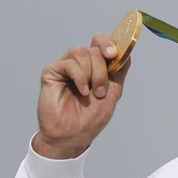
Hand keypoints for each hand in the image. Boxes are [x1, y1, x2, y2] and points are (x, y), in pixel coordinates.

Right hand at [33, 33, 129, 158]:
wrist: (73, 135)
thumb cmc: (91, 116)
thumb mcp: (113, 91)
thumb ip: (119, 70)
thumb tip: (126, 51)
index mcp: (94, 65)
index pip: (100, 41)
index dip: (108, 42)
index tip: (114, 54)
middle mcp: (80, 62)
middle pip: (94, 48)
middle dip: (102, 70)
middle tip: (101, 91)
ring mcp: (65, 66)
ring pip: (82, 52)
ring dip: (92, 74)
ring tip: (91, 93)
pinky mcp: (51, 72)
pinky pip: (69, 63)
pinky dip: (79, 77)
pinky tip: (82, 92)